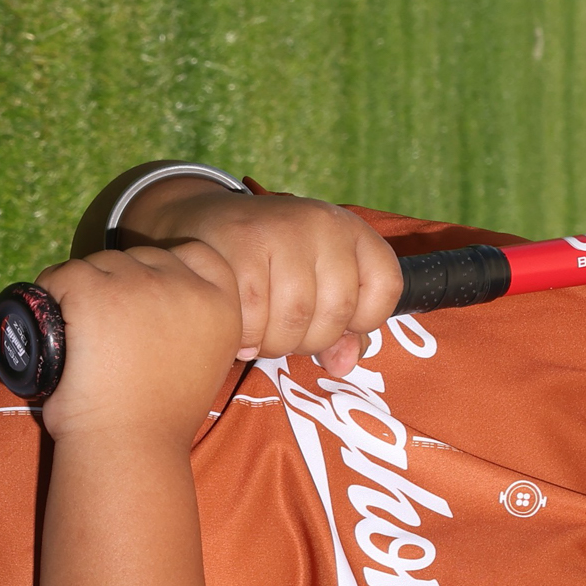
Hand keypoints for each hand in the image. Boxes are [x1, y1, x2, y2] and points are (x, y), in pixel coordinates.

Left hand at [32, 244, 241, 444]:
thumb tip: (160, 310)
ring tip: (80, 340)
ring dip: (84, 291)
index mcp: (223, 306)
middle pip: (142, 258)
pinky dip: (49, 294)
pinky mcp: (94, 291)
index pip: (199, 255)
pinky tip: (53, 327)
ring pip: (99, 265)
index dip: (168, 270)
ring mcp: (140, 284)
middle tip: (105, 336)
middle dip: (120, 284)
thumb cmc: (157, 423)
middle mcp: (187, 287)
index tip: (147, 303)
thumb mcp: (201, 366)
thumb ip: (194, 330)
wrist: (129, 450)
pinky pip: (61, 275)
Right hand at [121, 181, 402, 377]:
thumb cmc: (269, 262)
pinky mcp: (238, 246)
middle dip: (307, 340)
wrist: (201, 222)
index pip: (385, 289)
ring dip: (273, 343)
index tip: (331, 318)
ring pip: (293, 322)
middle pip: (335, 316)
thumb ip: (342, 327)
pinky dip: (246, 337)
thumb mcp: (316, 281)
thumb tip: (342, 364)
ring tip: (259, 329)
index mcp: (350, 230)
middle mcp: (321, 224)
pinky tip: (238, 329)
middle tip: (282, 330)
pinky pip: (253, 319)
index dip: (361, 320)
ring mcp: (280, 231)